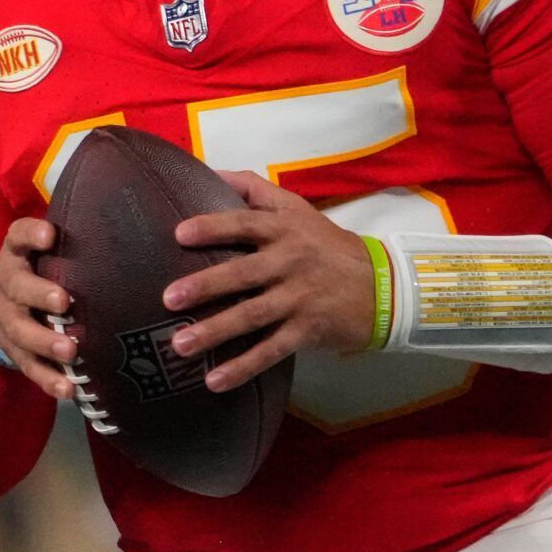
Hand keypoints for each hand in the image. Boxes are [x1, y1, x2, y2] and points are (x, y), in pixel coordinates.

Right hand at [0, 218, 80, 400]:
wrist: (6, 308)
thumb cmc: (43, 272)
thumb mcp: (49, 252)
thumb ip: (76, 242)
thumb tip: (128, 224)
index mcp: (17, 255)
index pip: (18, 236)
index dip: (31, 235)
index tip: (50, 235)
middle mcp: (8, 285)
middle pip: (17, 288)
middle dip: (40, 295)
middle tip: (64, 302)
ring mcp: (9, 320)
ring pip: (21, 332)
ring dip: (45, 342)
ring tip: (71, 351)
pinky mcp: (17, 352)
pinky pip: (30, 367)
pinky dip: (48, 379)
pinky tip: (68, 389)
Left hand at [161, 171, 375, 392]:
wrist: (383, 285)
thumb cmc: (325, 243)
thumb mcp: (295, 208)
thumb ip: (252, 188)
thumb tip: (209, 170)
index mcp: (283, 229)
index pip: (243, 223)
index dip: (212, 227)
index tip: (179, 234)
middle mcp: (290, 262)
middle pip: (242, 273)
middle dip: (205, 286)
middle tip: (168, 298)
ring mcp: (299, 298)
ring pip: (252, 316)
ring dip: (216, 332)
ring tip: (180, 345)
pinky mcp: (307, 330)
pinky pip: (271, 351)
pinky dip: (243, 367)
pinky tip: (214, 381)